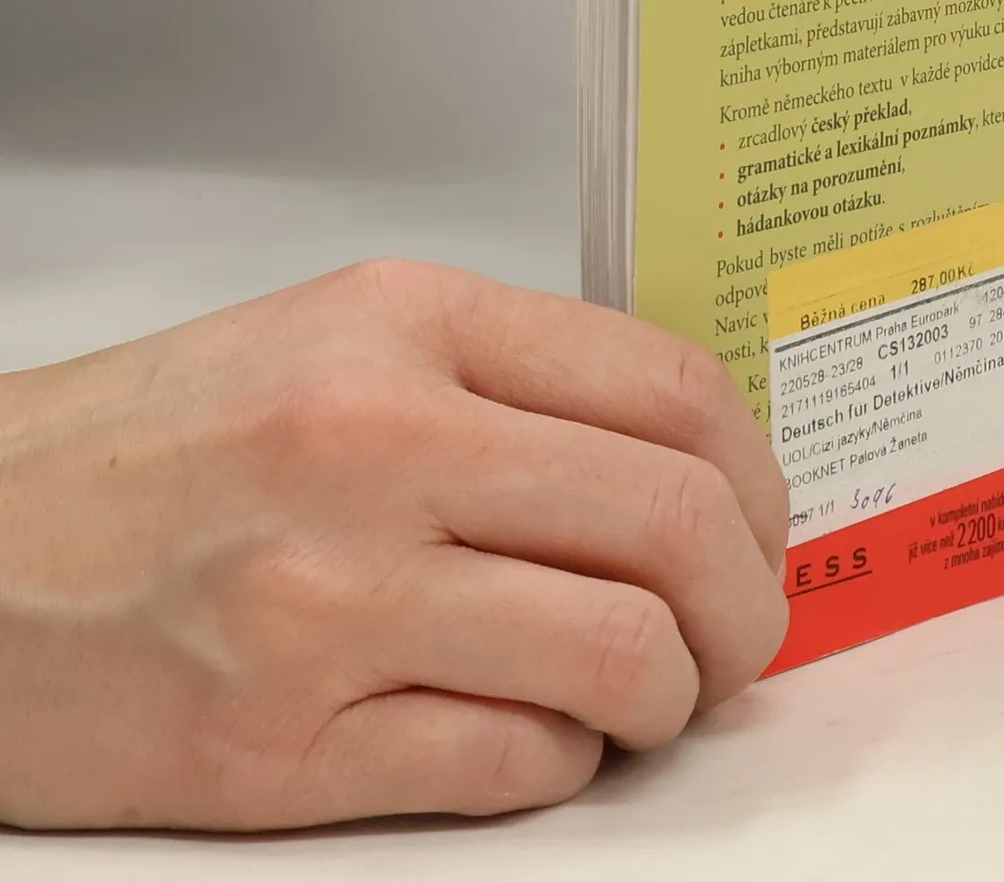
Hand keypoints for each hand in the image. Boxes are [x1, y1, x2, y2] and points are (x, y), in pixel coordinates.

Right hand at [0, 261, 788, 829]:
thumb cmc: (154, 447)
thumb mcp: (340, 341)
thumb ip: (510, 381)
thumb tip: (688, 460)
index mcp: (405, 325)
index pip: (671, 389)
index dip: (760, 473)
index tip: (763, 522)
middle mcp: (375, 444)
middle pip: (672, 519)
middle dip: (750, 598)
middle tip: (741, 630)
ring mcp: (328, 600)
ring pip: (618, 654)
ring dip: (675, 691)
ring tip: (653, 692)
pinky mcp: (278, 749)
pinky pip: (513, 764)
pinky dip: (565, 759)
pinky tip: (541, 733)